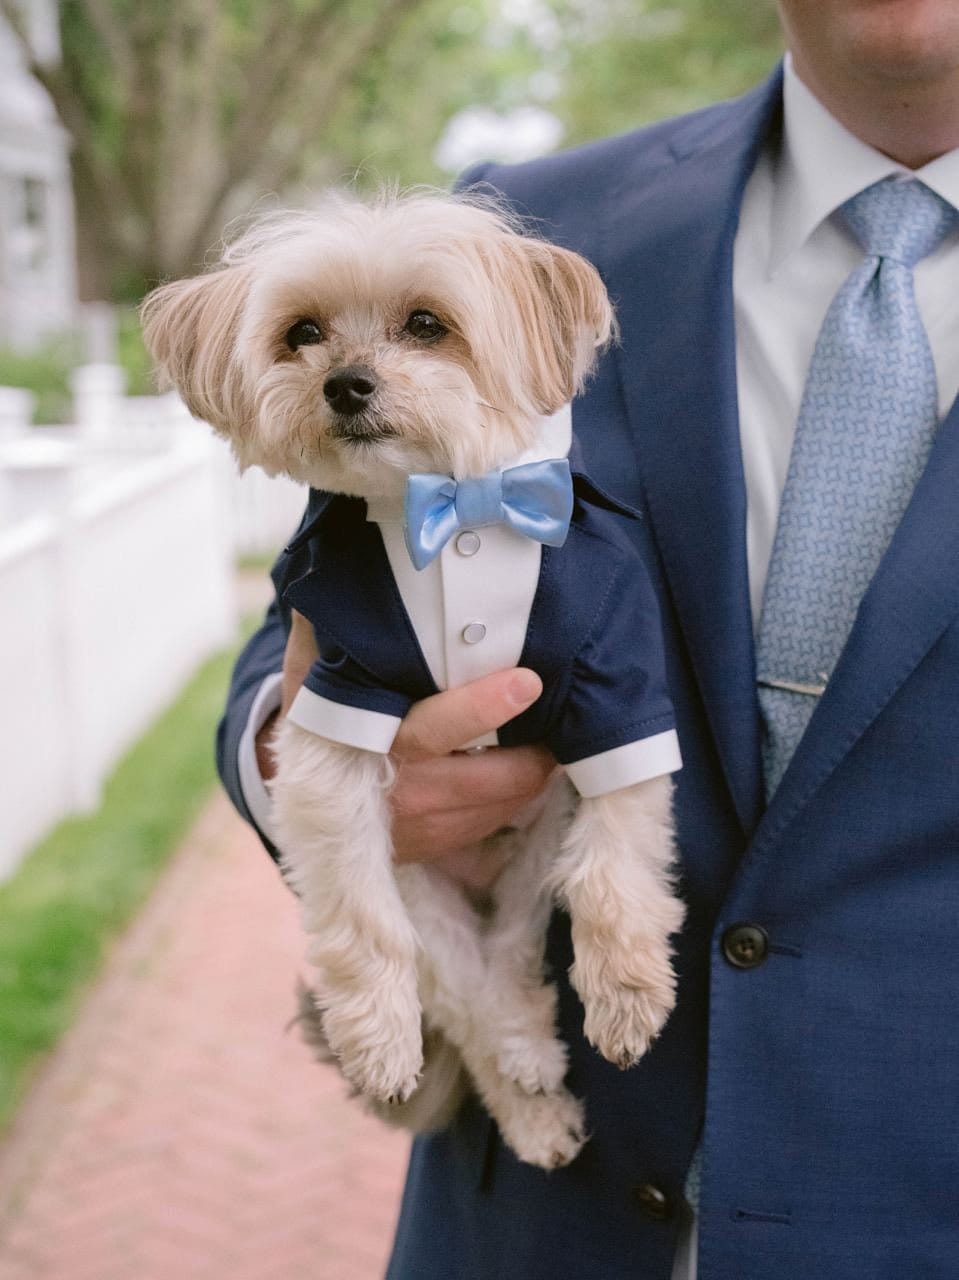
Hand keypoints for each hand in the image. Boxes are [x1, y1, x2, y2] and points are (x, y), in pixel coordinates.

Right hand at [257, 610, 555, 886]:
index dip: (484, 707)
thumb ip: (325, 631)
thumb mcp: (313, 678)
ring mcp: (425, 826)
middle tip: (570, 712)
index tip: (527, 681)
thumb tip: (333, 562)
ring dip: (537, 772)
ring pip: (504, 803)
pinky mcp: (442, 845)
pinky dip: (522, 795)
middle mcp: (403, 790)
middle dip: (536, 752)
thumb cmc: (321, 720)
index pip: (437, 727)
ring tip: (559, 734)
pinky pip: (499, 823)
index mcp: (373, 742)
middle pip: (490, 777)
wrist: (307, 802)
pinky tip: (533, 763)